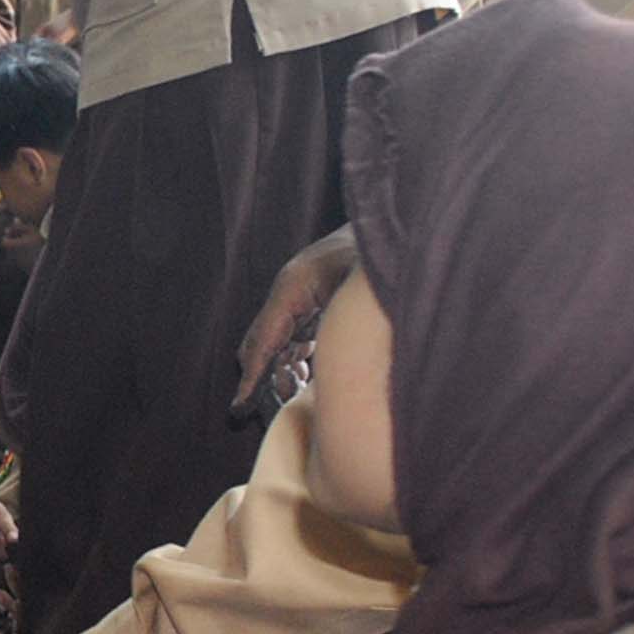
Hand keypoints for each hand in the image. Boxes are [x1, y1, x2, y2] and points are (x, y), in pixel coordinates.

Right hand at [232, 222, 357, 411]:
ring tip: (290, 398)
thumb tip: (310, 373)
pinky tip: (304, 379)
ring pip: (277, 343)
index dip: (252, 376)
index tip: (240, 407)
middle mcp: (291, 294)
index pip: (262, 340)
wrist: (393, 223)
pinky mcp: (314, 303)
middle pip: (261, 343)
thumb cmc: (375, 255)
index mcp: (293, 288)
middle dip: (262, 377)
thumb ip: (336, 333)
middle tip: (265, 410)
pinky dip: (294, 360)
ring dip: (280, 371)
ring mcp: (301, 297)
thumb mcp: (357, 294)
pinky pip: (294, 337)